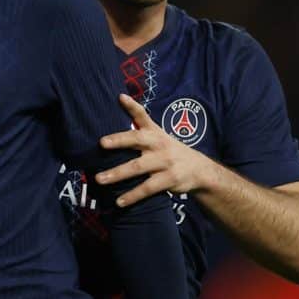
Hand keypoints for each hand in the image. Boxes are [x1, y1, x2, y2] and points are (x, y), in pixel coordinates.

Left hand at [96, 94, 213, 206]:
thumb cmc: (168, 150)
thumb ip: (140, 124)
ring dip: (117, 174)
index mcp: (154, 132)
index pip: (143, 116)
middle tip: (101, 144)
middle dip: (119, 141)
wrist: (199, 170)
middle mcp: (159, 144)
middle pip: (137, 140)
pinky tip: (118, 201)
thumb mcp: (158, 135)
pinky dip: (132, 195)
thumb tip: (118, 105)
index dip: (133, 106)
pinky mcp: (169, 180)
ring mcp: (165, 162)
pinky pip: (147, 188)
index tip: (120, 98)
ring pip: (138, 167)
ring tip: (99, 179)